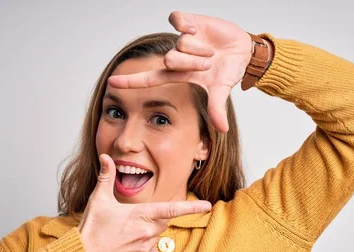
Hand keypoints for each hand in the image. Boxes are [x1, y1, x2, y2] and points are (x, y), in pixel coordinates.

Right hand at [78, 154, 211, 251]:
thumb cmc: (91, 228)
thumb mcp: (99, 199)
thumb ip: (106, 177)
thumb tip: (105, 157)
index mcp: (141, 214)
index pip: (172, 209)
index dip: (192, 207)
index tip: (208, 206)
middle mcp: (147, 230)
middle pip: (163, 222)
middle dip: (153, 220)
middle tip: (132, 221)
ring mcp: (145, 246)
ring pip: (158, 238)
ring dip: (149, 235)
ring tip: (127, 235)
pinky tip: (133, 248)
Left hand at [108, 11, 252, 133]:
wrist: (242, 50)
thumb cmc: (227, 71)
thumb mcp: (220, 90)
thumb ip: (217, 107)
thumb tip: (222, 129)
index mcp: (177, 74)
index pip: (149, 78)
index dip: (131, 81)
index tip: (112, 83)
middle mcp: (175, 56)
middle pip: (170, 59)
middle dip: (191, 62)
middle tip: (207, 65)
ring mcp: (180, 39)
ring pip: (179, 43)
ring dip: (199, 48)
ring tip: (211, 51)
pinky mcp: (188, 22)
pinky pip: (177, 20)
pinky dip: (187, 25)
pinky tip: (198, 29)